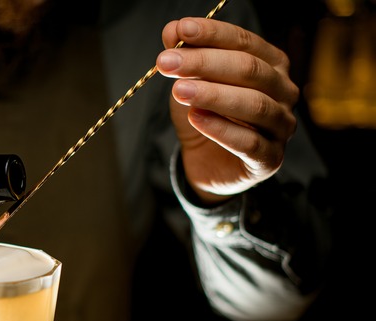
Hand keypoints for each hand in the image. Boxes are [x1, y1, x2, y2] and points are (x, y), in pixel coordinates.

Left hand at [156, 17, 298, 204]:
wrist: (207, 161)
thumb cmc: (206, 114)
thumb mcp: (191, 81)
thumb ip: (186, 55)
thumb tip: (172, 29)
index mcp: (271, 65)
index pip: (244, 42)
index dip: (213, 34)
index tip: (181, 30)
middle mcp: (283, 92)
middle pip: (249, 70)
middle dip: (205, 63)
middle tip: (168, 62)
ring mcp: (282, 125)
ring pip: (254, 105)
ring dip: (213, 95)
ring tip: (179, 91)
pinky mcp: (270, 158)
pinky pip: (250, 143)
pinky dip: (221, 129)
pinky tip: (196, 118)